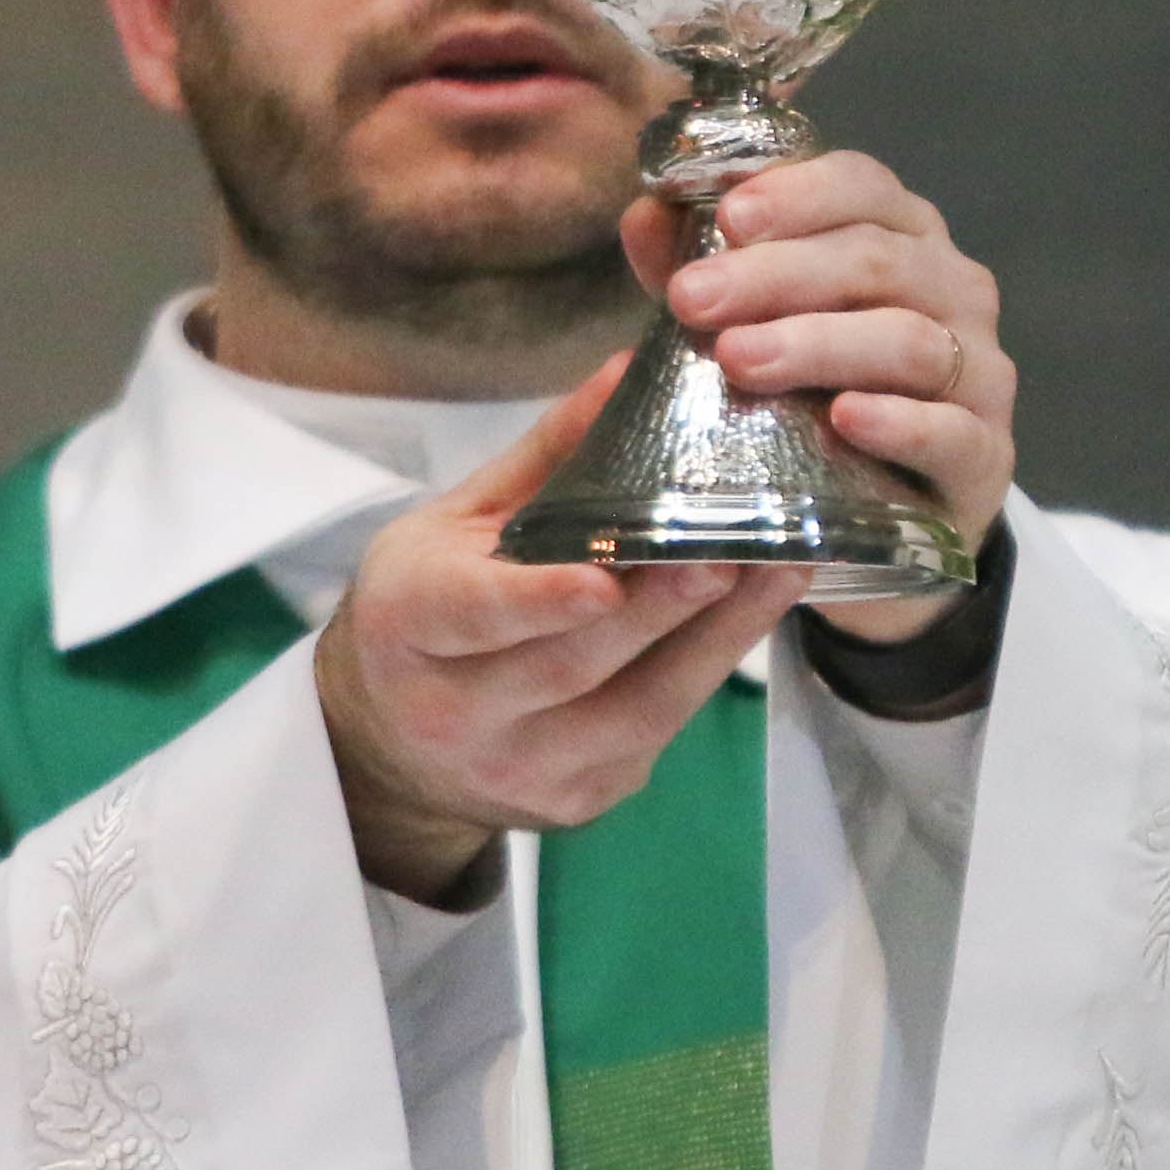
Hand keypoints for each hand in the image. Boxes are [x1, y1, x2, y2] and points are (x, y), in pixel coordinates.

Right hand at [315, 363, 798, 900]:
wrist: (388, 746)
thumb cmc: (430, 606)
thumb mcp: (456, 521)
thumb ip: (545, 456)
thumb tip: (628, 369)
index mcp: (407, 624)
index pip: (473, 616)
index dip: (540, 602)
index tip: (606, 578)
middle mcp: (453, 712)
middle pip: (574, 663)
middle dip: (663, 608)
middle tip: (739, 548)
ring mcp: (520, 769)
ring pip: (638, 709)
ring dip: (719, 640)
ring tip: (781, 570)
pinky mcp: (577, 800)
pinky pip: (658, 735)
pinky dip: (711, 672)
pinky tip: (753, 616)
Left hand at [638, 150, 1015, 644]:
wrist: (882, 513)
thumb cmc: (812, 394)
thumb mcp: (749, 323)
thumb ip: (702, 270)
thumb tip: (644, 216)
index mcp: (903, 236)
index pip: (864, 186)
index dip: (797, 194)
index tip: (725, 218)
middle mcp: (954, 289)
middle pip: (877, 260)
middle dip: (778, 274)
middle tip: (692, 299)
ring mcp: (980, 371)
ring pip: (910, 339)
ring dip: (820, 344)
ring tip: (739, 359)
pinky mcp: (986, 454)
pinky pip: (952, 431)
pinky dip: (899, 422)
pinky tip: (845, 419)